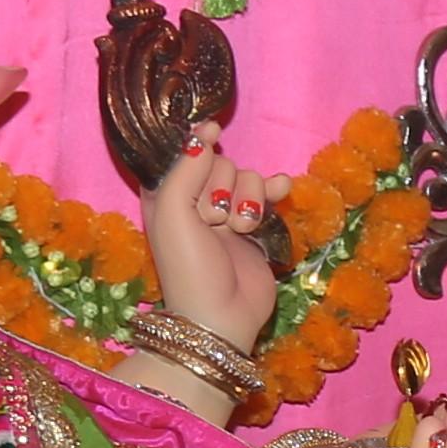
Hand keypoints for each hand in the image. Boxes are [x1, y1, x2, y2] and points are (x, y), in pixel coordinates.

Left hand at [142, 123, 289, 350]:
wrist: (221, 316)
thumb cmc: (188, 267)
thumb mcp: (173, 213)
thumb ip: (186, 169)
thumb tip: (205, 133)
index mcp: (165, 196)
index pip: (184, 153)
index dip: (198, 147)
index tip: (213, 132)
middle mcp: (195, 200)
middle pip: (220, 162)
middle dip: (223, 186)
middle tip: (214, 219)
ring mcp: (227, 213)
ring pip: (247, 176)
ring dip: (248, 199)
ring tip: (239, 229)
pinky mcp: (255, 225)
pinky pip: (268, 191)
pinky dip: (274, 190)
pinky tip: (280, 192)